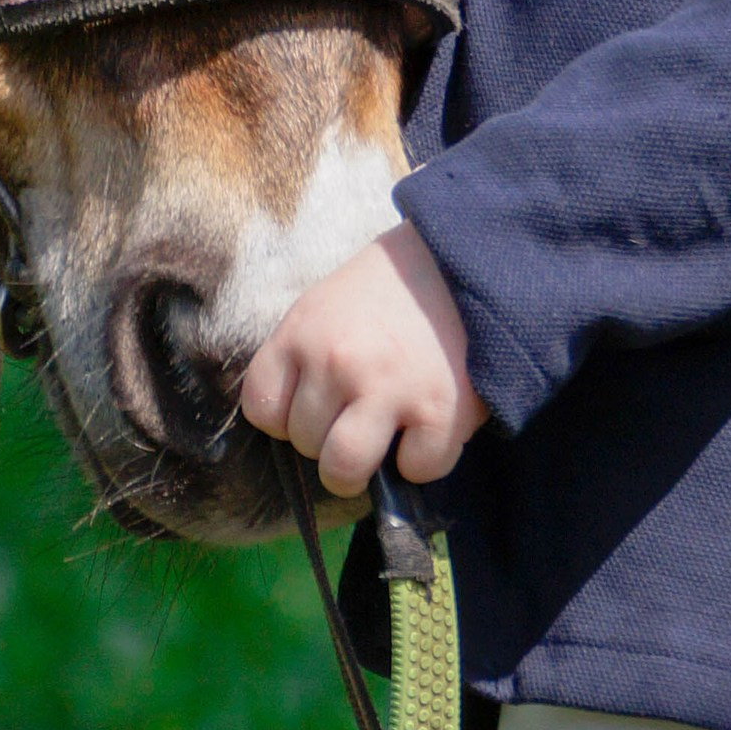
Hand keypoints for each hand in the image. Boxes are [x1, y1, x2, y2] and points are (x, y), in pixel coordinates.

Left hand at [238, 223, 489, 495]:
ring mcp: (389, 389)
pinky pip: (415, 470)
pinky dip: (423, 461)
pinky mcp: (441, 411)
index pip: (262, 410)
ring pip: (345, 468)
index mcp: (303, 332)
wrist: (468, 260)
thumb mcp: (325, 305)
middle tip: (360, 415)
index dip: (288, 417)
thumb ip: (303, 358)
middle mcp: (339, 361)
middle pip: (305, 443)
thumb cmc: (391, 289)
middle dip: (330, 438)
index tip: (317, 406)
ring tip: (381, 444)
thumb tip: (293, 427)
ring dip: (362, 467)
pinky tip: (429, 430)